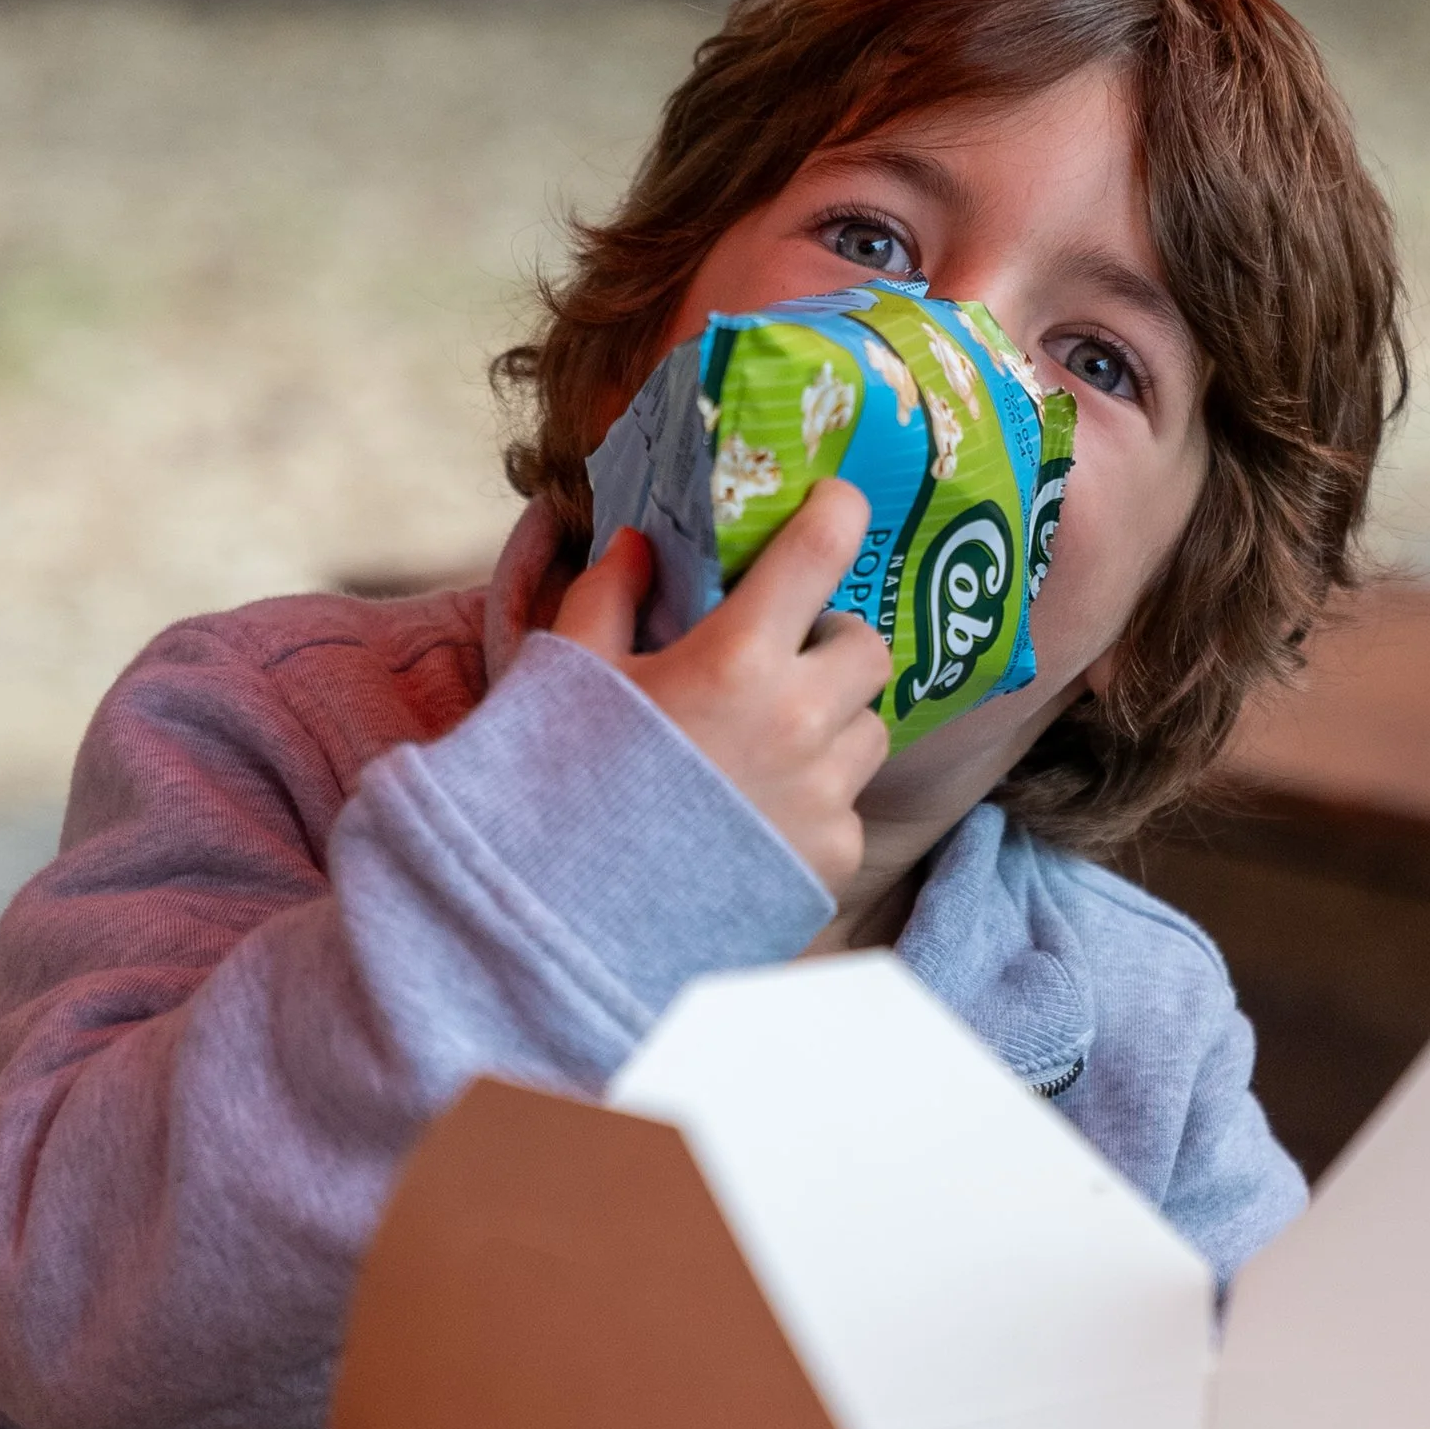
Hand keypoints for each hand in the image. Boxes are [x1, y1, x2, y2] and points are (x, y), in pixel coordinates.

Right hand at [554, 479, 890, 893]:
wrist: (566, 924)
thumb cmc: (559, 789)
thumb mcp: (570, 676)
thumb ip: (607, 595)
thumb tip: (638, 542)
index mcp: (734, 660)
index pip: (820, 551)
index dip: (838, 512)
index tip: (836, 504)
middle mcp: (797, 721)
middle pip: (868, 647)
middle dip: (832, 642)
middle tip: (782, 659)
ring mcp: (823, 795)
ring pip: (870, 729)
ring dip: (832, 722)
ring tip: (766, 745)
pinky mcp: (833, 858)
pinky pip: (849, 806)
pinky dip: (816, 801)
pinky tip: (756, 815)